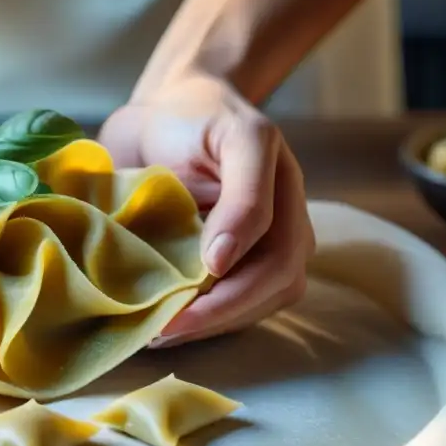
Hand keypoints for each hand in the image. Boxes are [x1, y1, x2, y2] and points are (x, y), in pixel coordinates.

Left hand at [98, 74, 314, 346]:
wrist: (173, 109)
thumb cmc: (193, 116)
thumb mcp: (230, 136)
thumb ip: (243, 194)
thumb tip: (223, 262)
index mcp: (284, 190)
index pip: (275, 255)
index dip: (233, 287)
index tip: (181, 302)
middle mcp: (287, 222)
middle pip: (271, 288)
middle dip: (217, 317)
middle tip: (160, 332)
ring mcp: (271, 244)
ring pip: (256, 304)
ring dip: (210, 326)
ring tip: (158, 335)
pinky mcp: (246, 260)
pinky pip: (237, 303)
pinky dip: (204, 320)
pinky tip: (168, 327)